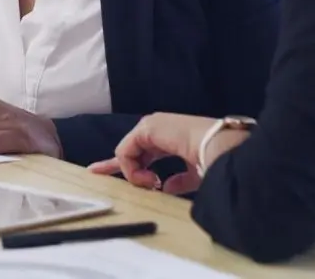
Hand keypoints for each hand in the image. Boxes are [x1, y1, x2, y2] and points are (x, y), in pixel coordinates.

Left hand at [88, 113, 248, 195]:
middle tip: (95, 171)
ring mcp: (151, 126)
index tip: (109, 172)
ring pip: (127, 153)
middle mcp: (158, 129)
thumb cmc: (213, 160)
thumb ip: (179, 181)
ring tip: (151, 184)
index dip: (129, 165)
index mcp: (169, 138)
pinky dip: (133, 169)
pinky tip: (150, 178)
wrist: (220, 148)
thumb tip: (165, 188)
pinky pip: (126, 152)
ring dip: (135, 174)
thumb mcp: (194, 174)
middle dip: (113, 164)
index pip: (142, 151)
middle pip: (127, 149)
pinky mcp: (146, 128)